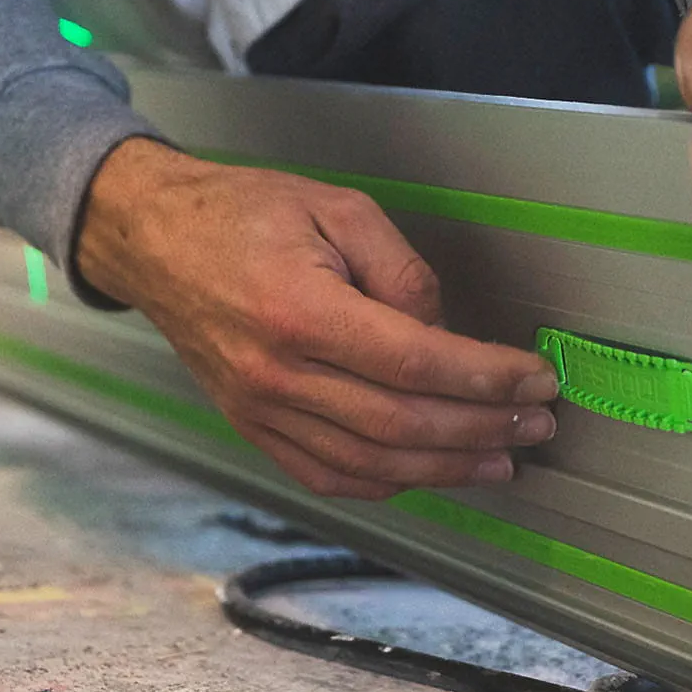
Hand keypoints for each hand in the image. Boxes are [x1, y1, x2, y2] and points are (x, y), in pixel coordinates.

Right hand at [75, 138, 560, 498]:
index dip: (486, 378)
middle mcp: (277, 372)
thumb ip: (402, 270)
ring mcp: (260, 409)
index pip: (415, 362)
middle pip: (402, 423)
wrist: (156, 240)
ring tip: (502, 458)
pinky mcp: (253, 427)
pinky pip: (328, 475)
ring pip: (372, 463)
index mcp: (299, 309)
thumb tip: (446, 333)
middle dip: (483, 428)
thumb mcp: (338, 208)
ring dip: (448, 467)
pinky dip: (388, 483)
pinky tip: (430, 471)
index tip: (534, 378)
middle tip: (535, 423)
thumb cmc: (243, 214)